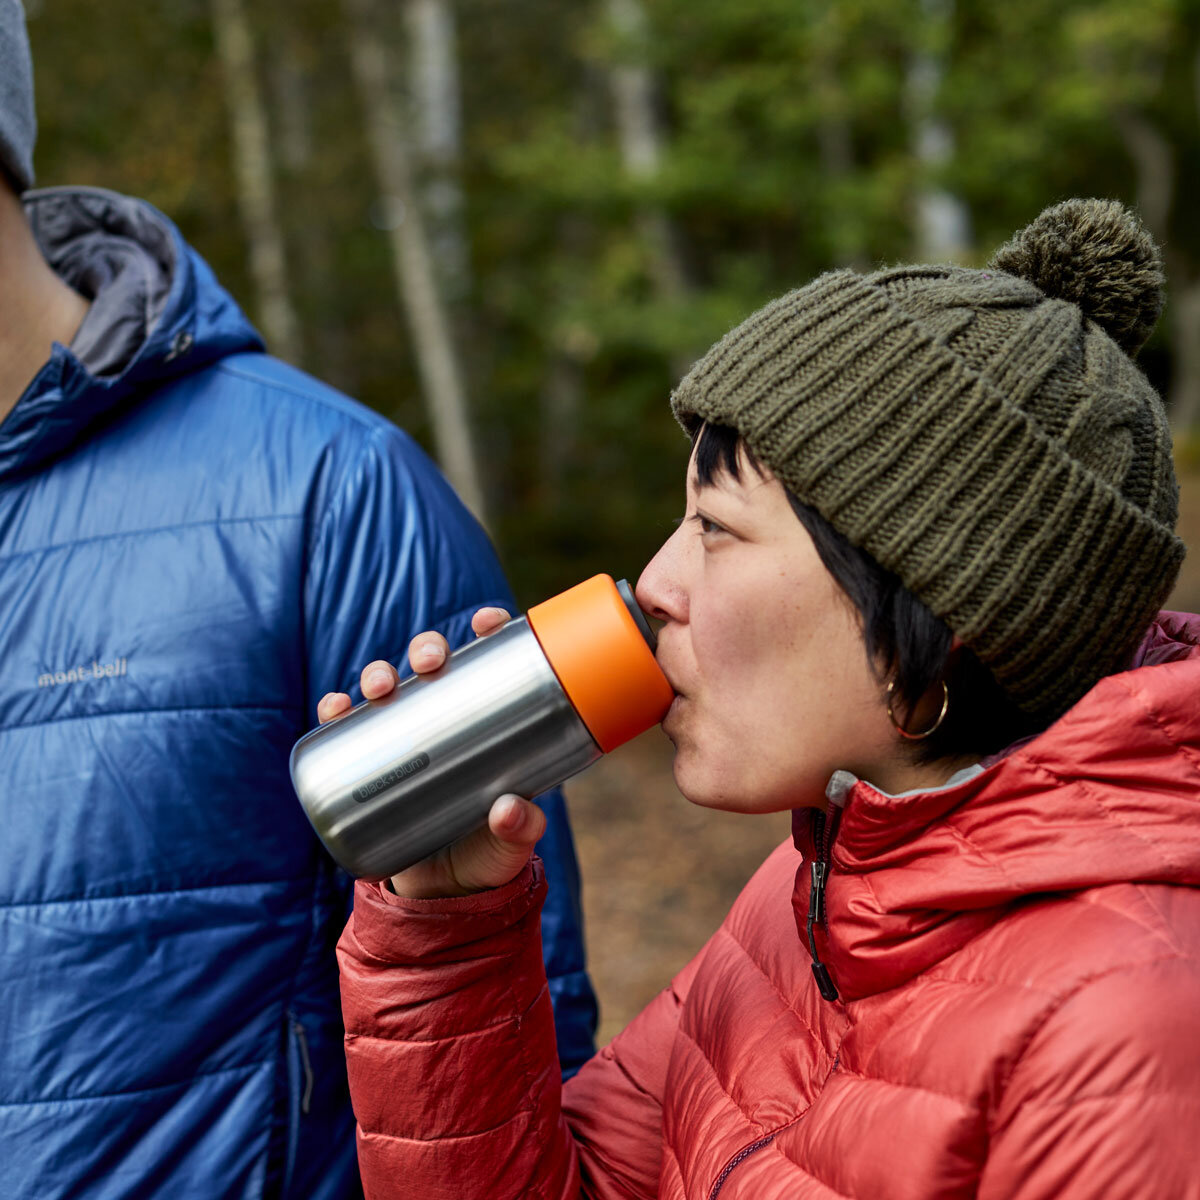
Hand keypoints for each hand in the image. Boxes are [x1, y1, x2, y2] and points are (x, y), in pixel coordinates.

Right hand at [316, 607, 545, 898]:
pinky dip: (336, 711)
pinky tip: (334, 709)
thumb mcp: (509, 847)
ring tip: (379, 688)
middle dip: (426, 648)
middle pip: (433, 665)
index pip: (491, 663)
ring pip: (387, 687)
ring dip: (378, 673)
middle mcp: (444, 719)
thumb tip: (510, 809)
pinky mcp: (370, 762)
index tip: (486, 622)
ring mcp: (404, 737)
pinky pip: (347, 727)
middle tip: (428, 662)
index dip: (487, 631)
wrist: (439, 896)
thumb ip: (519, 832)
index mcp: (489, 723)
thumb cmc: (486, 857)